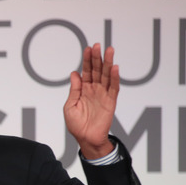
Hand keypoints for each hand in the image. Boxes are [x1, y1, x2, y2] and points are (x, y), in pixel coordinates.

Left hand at [63, 43, 118, 158]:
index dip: (87, 60)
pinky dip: (115, 78)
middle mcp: (94, 89)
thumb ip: (74, 90)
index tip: (87, 48)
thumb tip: (74, 73)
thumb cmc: (76, 124)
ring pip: (107, 75)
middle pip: (97, 70)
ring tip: (109, 50)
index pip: (86, 71)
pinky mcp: (110, 101)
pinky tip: (115, 68)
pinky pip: (114, 88)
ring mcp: (103, 94)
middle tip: (97, 45)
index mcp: (83, 89)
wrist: (85, 138)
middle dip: (97, 57)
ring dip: (108, 63)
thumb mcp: (70, 106)